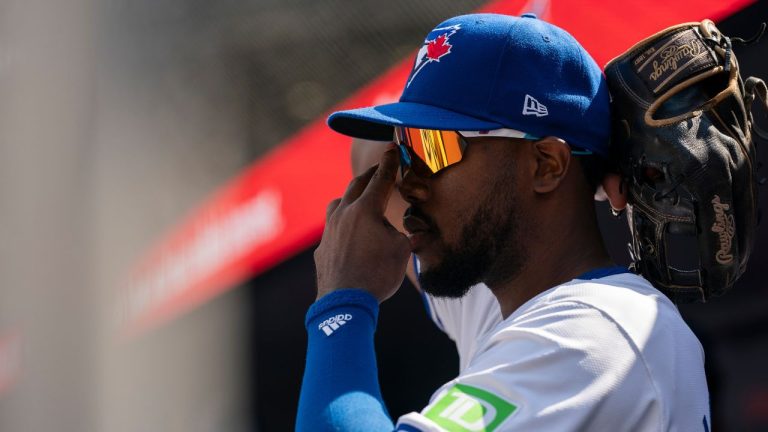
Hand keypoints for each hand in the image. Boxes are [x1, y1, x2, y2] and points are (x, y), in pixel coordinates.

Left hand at [314, 145, 410, 301]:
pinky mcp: (322, 248)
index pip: (381, 179)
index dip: (389, 163)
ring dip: (350, 197)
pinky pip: (332, 229)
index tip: (392, 149)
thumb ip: (405, 236)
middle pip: (356, 185)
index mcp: (366, 209)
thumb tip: (410, 233)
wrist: (344, 303)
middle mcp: (344, 214)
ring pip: (338, 204)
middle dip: (370, 175)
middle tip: (379, 169)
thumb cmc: (376, 274)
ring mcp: (329, 231)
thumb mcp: (401, 252)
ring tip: (358, 200)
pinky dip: (342, 225)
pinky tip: (348, 235)